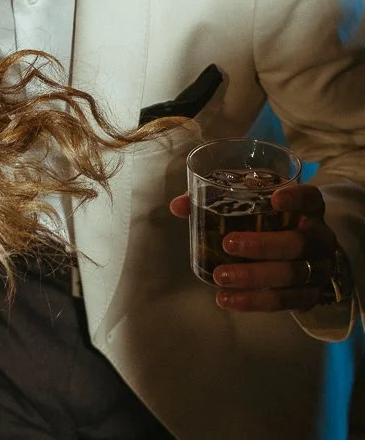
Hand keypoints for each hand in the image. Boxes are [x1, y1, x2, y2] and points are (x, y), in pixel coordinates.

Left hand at [170, 185, 338, 311]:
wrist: (310, 257)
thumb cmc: (274, 223)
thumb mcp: (257, 206)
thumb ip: (220, 200)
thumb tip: (179, 206)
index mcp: (310, 208)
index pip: (310, 198)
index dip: (296, 198)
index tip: (274, 198)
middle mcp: (320, 237)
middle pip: (297, 242)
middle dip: (262, 245)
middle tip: (228, 244)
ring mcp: (319, 268)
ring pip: (291, 274)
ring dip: (254, 277)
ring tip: (220, 276)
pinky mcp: (311, 295)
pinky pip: (284, 301)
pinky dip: (254, 301)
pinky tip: (227, 299)